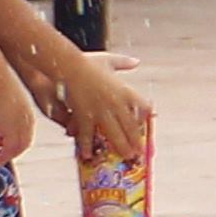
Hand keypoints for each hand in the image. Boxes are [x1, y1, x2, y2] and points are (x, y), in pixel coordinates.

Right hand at [0, 69, 43, 163]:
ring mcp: (21, 123)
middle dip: (16, 147)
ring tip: (1, 159)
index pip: (26, 125)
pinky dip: (7, 155)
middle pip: (26, 136)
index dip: (18, 135)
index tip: (8, 141)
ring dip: (12, 153)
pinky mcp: (13, 130)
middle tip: (6, 154)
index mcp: (23, 106)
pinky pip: (13, 148)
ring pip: (21, 144)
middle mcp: (25, 115)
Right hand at [52, 46, 152, 161]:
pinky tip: (87, 155)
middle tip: (139, 152)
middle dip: (136, 141)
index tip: (147, 122)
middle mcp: (117, 104)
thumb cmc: (86, 63)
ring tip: (126, 156)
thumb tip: (136, 62)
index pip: (143, 107)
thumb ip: (123, 62)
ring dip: (121, 147)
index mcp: (125, 91)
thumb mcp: (107, 60)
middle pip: (131, 127)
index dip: (146, 116)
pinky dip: (86, 146)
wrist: (68, 67)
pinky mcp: (85, 117)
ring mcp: (101, 112)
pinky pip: (88, 135)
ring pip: (114, 135)